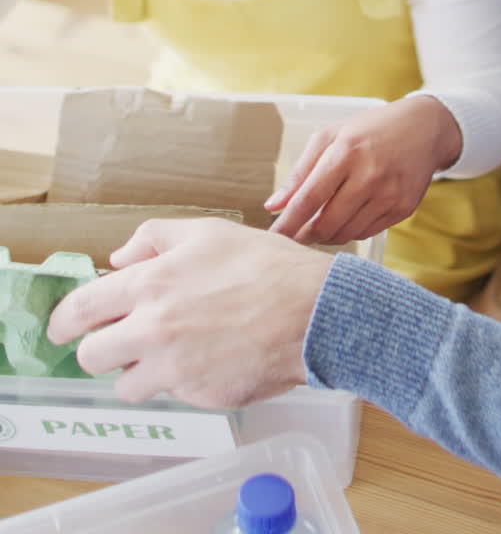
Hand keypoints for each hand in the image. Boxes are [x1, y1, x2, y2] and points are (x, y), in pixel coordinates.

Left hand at [47, 217, 331, 406]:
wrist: (312, 312)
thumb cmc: (267, 267)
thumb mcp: (208, 232)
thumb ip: (155, 238)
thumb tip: (119, 257)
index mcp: (152, 282)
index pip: (81, 309)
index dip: (63, 321)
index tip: (61, 328)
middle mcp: (154, 327)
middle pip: (90, 356)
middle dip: (98, 349)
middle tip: (116, 342)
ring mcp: (174, 367)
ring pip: (124, 384)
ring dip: (138, 371)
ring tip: (170, 351)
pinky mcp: (196, 395)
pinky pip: (168, 395)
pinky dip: (177, 381)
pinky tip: (205, 358)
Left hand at [266, 94, 461, 243]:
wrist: (425, 129)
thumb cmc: (371, 130)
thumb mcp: (331, 136)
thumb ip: (300, 172)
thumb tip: (273, 206)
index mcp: (346, 152)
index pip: (308, 198)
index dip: (287, 223)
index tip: (272, 238)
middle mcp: (370, 176)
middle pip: (326, 224)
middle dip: (304, 235)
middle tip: (293, 234)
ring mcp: (389, 195)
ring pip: (345, 233)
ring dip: (326, 235)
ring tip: (318, 224)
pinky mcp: (403, 209)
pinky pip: (366, 233)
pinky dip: (349, 231)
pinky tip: (345, 218)